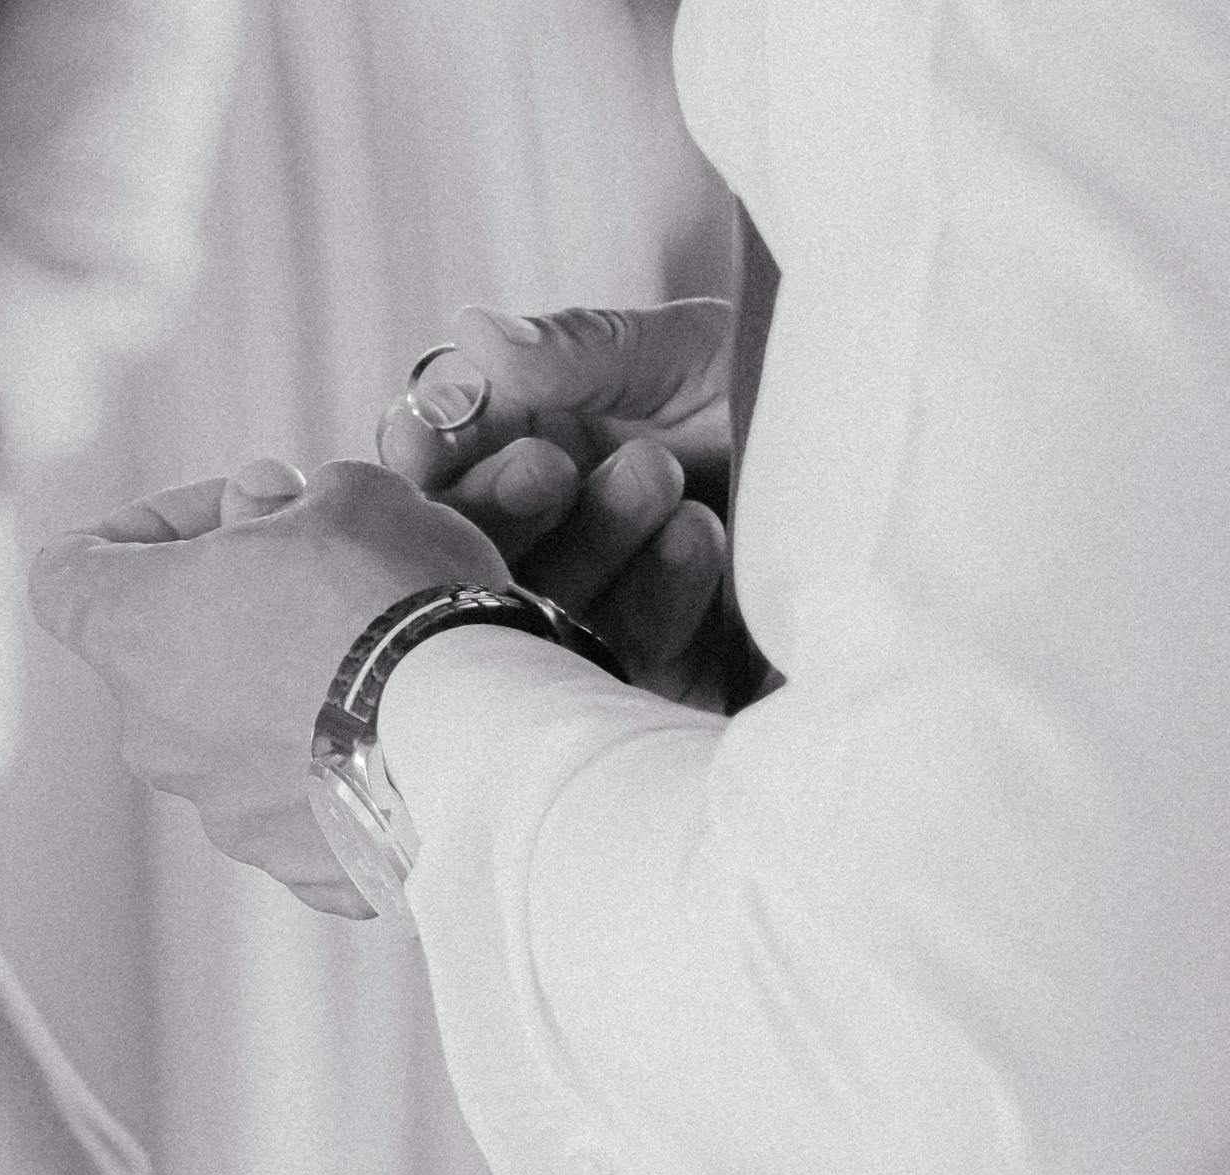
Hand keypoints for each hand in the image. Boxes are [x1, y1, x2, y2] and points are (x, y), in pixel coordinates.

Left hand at [29, 460, 507, 917]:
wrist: (481, 742)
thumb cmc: (395, 598)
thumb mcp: (348, 495)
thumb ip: (282, 502)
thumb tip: (263, 514)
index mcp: (134, 628)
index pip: (66, 574)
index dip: (144, 530)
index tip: (231, 518)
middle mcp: (153, 733)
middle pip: (169, 654)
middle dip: (241, 608)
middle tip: (335, 578)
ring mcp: (221, 811)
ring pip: (238, 733)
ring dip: (293, 691)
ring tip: (390, 662)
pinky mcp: (295, 866)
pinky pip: (304, 800)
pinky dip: (342, 767)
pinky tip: (410, 732)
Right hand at [378, 300, 766, 709]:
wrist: (920, 477)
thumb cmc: (800, 391)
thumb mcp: (690, 353)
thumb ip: (581, 349)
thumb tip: (472, 335)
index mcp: (545, 434)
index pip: (447, 453)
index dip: (429, 446)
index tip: (424, 436)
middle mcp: (562, 522)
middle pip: (471, 539)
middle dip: (500, 501)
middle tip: (552, 468)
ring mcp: (604, 597)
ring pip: (533, 598)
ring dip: (587, 539)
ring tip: (667, 481)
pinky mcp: (655, 668)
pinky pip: (614, 651)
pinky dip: (652, 596)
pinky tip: (704, 542)